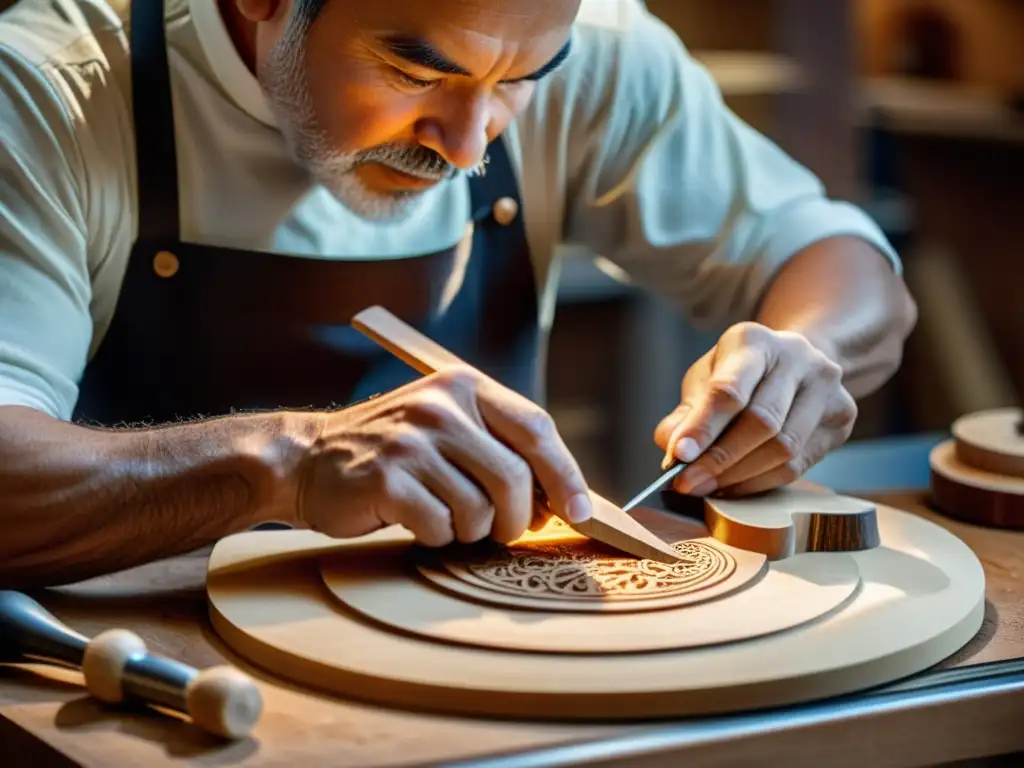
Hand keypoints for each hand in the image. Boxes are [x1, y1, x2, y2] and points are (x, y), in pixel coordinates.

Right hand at [295, 366, 592, 546]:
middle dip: (516, 519)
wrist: (308, 459)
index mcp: (463, 386)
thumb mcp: (446, 428)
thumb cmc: (393, 453)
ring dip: (471, 530)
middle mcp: (440, 407)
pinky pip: (441, 526)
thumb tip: (564, 496)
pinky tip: (416, 521)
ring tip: (446, 519)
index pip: (536, 428)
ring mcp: (412, 441)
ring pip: (479, 509)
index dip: (566, 474)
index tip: (581, 512)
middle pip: (514, 478)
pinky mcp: (387, 477)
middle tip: (501, 532)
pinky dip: (437, 537)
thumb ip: (498, 447)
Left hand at [654, 322, 856, 496]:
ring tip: (708, 488)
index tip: (678, 456)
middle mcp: (797, 357)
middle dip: (720, 459)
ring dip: (740, 477)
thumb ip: (686, 413)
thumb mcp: (706, 379)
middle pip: (762, 421)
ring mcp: (826, 386)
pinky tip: (736, 487)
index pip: (730, 389)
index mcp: (754, 341)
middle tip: (689, 483)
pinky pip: (799, 464)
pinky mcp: (841, 417)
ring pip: (784, 448)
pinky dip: (761, 482)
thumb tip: (672, 449)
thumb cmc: (739, 374)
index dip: (703, 427)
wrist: (794, 363)